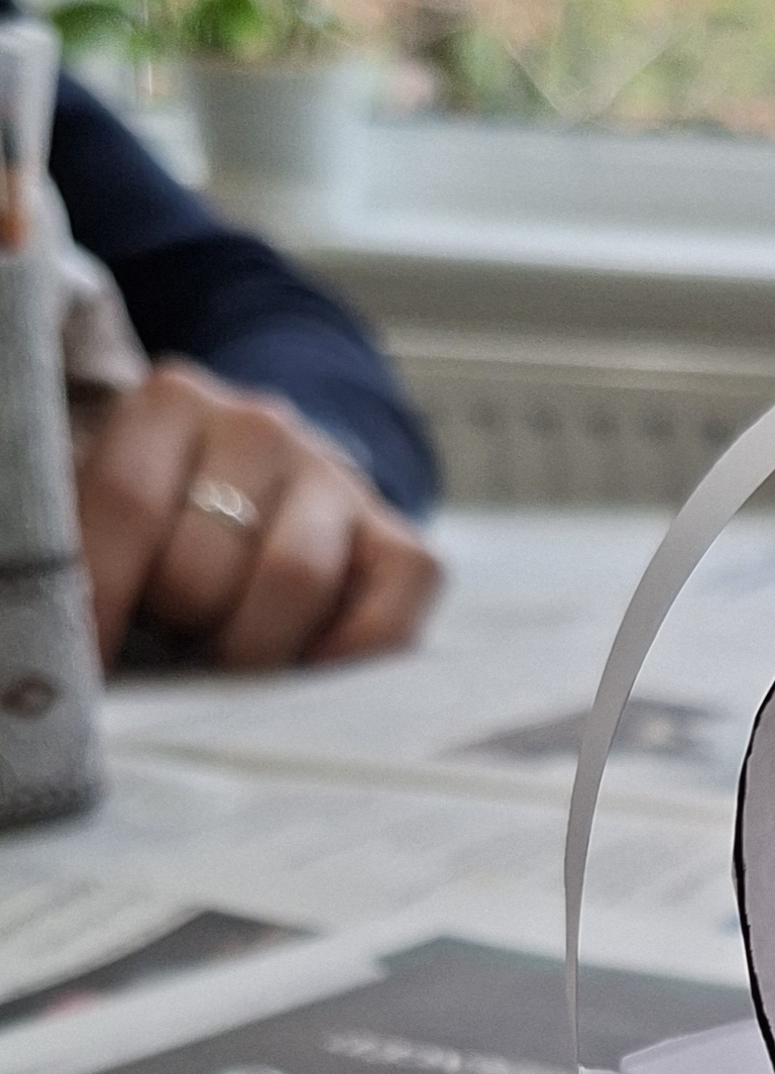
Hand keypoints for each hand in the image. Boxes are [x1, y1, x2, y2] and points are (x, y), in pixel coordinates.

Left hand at [75, 361, 442, 672]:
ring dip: (249, 650)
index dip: (99, 598)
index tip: (83, 664)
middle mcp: (262, 425)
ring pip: (293, 583)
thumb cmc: (172, 532)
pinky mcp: (405, 546)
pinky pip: (383, 623)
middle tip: (171, 641)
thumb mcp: (121, 519)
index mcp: (173, 403)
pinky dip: (341, 665)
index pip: (125, 503)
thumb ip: (96, 553)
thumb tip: (70, 650)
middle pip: (202, 563)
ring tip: (226, 660)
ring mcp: (339, 481)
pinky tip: (303, 670)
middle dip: (178, 628)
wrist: (274, 501)